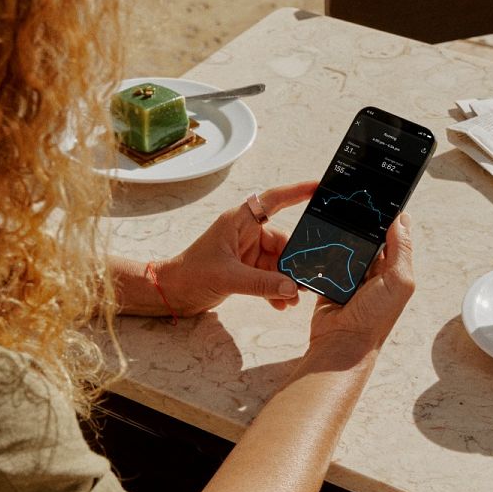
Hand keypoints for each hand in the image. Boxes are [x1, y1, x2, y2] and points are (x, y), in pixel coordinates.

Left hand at [159, 181, 316, 315]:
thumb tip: (291, 288)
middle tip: (306, 279)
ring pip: (278, 262)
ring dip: (286, 281)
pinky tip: (281, 304)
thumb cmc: (191, 274)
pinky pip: (270, 276)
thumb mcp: (228, 277)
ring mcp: (247, 251)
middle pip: (282, 240)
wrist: (173, 293)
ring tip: (292, 299)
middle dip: (294, 261)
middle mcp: (246, 233)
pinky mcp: (246, 269)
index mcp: (239, 221)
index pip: (273, 200)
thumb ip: (262, 283)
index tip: (319, 187)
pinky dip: (276, 289)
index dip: (297, 191)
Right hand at [308, 212, 414, 355]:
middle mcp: (373, 271)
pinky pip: (326, 257)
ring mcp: (350, 275)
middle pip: (366, 238)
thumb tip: (403, 218)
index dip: (387, 219)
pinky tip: (322, 241)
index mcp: (394, 269)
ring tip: (335, 224)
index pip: (392, 236)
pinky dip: (324, 251)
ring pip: (345, 244)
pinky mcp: (329, 279)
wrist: (341, 342)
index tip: (377, 200)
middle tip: (351, 209)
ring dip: (341, 238)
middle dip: (360, 227)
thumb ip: (402, 250)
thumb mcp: (398, 282)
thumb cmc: (375, 319)